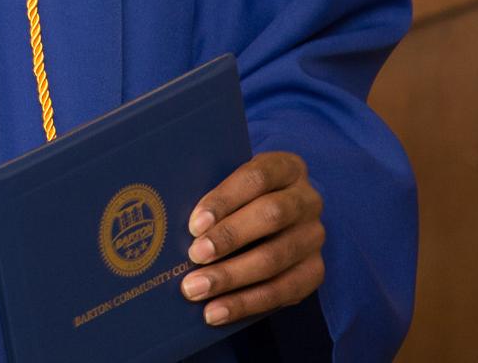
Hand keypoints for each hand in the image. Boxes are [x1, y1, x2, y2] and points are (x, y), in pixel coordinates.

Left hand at [179, 150, 323, 326]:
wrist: (277, 219)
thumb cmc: (239, 197)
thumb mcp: (230, 183)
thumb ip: (209, 191)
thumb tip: (162, 214)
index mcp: (286, 166)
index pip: (257, 176)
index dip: (225, 199)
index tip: (195, 223)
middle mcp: (307, 199)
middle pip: (271, 216)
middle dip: (229, 237)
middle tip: (193, 256)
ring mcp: (314, 237)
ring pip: (275, 258)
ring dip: (231, 277)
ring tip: (195, 290)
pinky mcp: (315, 272)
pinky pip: (283, 292)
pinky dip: (245, 303)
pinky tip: (215, 312)